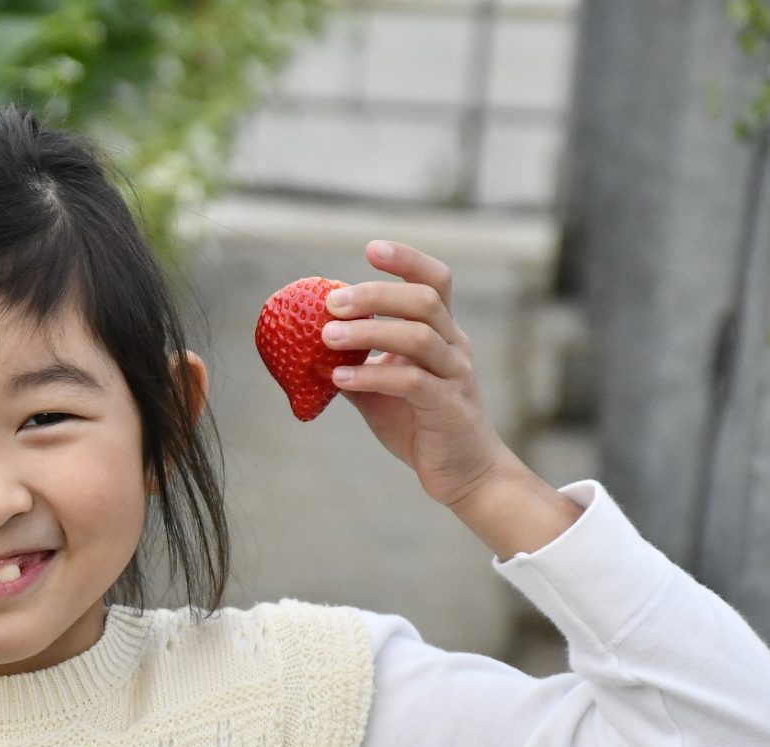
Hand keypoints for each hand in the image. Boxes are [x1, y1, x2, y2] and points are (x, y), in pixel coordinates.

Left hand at [323, 240, 510, 507]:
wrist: (463, 474)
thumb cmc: (420, 426)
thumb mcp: (380, 391)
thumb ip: (354, 365)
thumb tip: (306, 352)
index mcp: (442, 335)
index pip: (435, 282)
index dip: (407, 260)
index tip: (370, 249)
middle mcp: (454, 347)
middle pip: (424, 300)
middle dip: (376, 294)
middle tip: (331, 301)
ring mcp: (455, 376)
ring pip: (418, 337)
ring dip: (369, 332)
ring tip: (326, 337)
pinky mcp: (448, 408)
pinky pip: (411, 382)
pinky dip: (371, 375)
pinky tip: (340, 377)